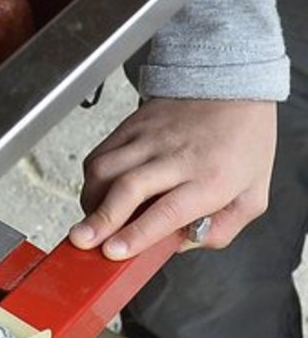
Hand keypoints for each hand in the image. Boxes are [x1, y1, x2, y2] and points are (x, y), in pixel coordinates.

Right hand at [68, 96, 275, 259]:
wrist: (232, 85)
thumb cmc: (244, 141)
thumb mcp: (253, 195)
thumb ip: (222, 229)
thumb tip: (181, 245)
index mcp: (211, 179)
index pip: (168, 210)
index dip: (137, 234)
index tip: (114, 252)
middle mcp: (177, 156)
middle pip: (128, 188)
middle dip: (101, 219)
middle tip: (82, 240)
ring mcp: (150, 137)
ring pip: (106, 168)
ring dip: (91, 199)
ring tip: (89, 221)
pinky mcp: (132, 124)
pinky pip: (101, 153)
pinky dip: (91, 178)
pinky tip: (97, 193)